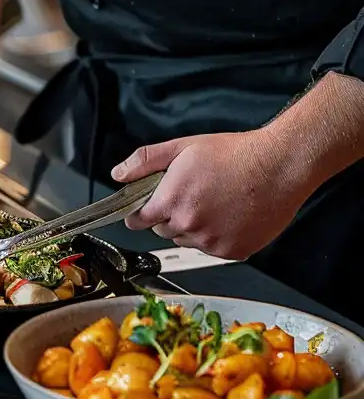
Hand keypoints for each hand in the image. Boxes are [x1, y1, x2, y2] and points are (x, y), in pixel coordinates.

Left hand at [112, 128, 312, 259]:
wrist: (280, 165)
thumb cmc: (235, 154)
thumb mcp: (182, 147)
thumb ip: (145, 162)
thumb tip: (119, 174)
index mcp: (171, 201)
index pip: (138, 221)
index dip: (140, 213)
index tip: (143, 211)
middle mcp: (189, 225)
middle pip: (163, 231)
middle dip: (170, 216)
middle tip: (191, 196)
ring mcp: (211, 242)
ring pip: (187, 241)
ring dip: (193, 227)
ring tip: (214, 203)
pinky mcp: (233, 251)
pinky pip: (212, 249)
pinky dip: (216, 237)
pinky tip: (229, 215)